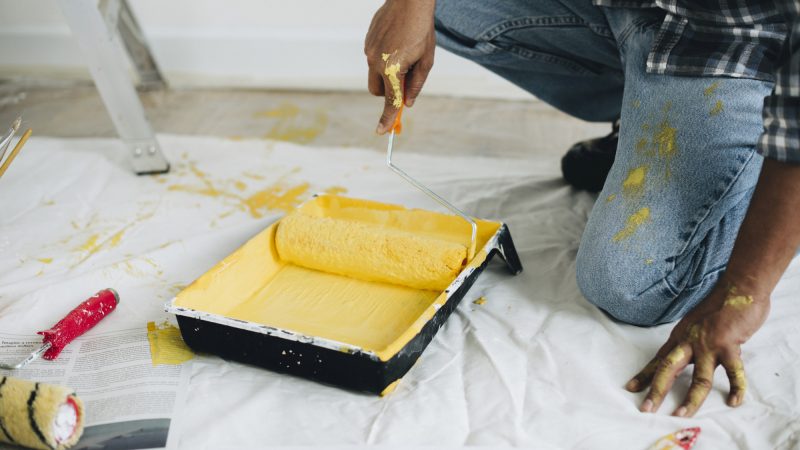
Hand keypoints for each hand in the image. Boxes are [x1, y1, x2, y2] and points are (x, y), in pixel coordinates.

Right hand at [364, 0, 435, 133]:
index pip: (390, 101)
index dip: (387, 119)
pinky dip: (383, 59)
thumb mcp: (426, 60)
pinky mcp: (367, 42)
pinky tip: (397, 43)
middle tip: (404, 83)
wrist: (409, 1)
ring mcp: (369, 51)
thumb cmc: (421, 29)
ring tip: (404, 54)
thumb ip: (416, 84)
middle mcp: (376, 62)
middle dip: (388, 93)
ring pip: (374, 74)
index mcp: (393, 69)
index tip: (382, 132)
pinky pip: (373, 59)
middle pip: (378, 91)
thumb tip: (409, 102)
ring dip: (387, 74)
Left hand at [625, 280, 769, 416]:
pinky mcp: (729, 345)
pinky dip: (736, 388)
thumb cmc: (718, 307)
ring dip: (691, 399)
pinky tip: (734, 401)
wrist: (738, 288)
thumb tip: (684, 355)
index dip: (645, 375)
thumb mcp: (695, 325)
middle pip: (668, 369)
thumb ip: (689, 341)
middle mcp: (689, 341)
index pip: (658, 360)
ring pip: (698, 378)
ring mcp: (708, 344)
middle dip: (656, 390)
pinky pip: (733, 372)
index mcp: (680, 337)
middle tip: (646, 408)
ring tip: (682, 414)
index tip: (631, 388)